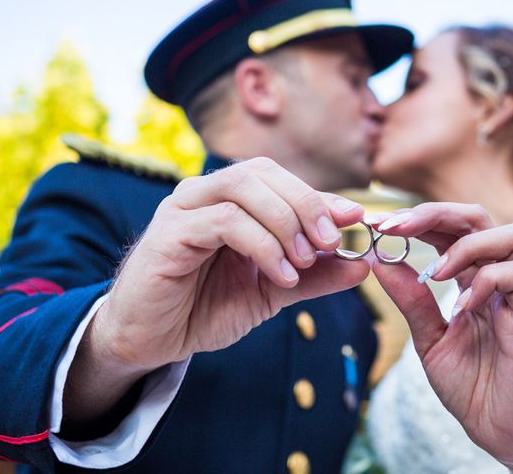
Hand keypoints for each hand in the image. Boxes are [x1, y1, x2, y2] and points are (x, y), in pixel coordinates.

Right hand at [96, 156, 369, 369]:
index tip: (355, 218)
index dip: (319, 195)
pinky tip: (281, 275)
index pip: (280, 179)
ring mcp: (184, 208)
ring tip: (304, 261)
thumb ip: (314, 277)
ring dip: (285, 222)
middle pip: (263, 172)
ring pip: (245, 188)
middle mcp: (205, 194)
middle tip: (331, 241)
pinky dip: (262, 245)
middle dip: (306, 203)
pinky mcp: (170, 233)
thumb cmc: (203, 308)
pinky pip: (225, 221)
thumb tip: (362, 264)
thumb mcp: (272, 292)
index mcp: (230, 201)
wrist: (150, 340)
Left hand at [370, 203, 512, 471]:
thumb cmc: (470, 385)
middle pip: (478, 216)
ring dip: (467, 244)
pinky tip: (463, 307)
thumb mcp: (428, 339)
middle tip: (395, 227)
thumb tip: (379, 260)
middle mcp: (497, 278)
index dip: (415, 218)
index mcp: (471, 278)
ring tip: (436, 271)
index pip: (449, 227)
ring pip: (512, 234)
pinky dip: (488, 281)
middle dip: (435, 213)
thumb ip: (411, 300)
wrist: (500, 430)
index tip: (377, 223)